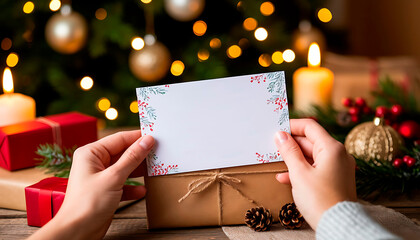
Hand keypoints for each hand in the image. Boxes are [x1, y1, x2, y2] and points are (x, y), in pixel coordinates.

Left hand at [29, 131, 154, 239]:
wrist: (77, 232)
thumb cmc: (87, 203)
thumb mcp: (114, 177)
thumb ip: (132, 158)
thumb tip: (147, 141)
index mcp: (91, 153)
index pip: (119, 139)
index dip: (138, 137)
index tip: (156, 137)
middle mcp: (94, 163)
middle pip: (123, 152)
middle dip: (140, 154)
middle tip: (158, 152)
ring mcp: (100, 177)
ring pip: (124, 168)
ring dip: (138, 170)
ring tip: (154, 169)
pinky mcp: (106, 191)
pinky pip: (123, 183)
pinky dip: (133, 187)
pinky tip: (143, 190)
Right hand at [275, 119, 356, 229]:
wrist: (338, 225)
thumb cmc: (319, 199)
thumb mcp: (299, 173)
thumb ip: (289, 151)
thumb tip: (281, 135)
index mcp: (332, 148)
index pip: (310, 127)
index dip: (292, 126)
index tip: (277, 130)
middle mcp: (339, 155)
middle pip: (311, 141)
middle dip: (291, 144)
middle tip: (273, 147)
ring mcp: (339, 168)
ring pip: (312, 156)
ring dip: (294, 159)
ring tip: (277, 163)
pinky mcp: (336, 180)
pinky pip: (317, 169)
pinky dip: (302, 170)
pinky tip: (285, 178)